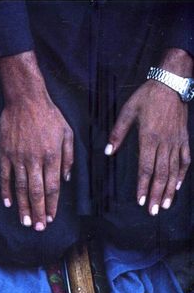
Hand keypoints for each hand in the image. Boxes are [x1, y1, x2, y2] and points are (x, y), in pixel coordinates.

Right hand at [0, 51, 72, 230]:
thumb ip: (69, 157)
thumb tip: (66, 179)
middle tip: (39, 228)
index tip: (51, 218)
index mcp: (52, 156)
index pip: (53, 187)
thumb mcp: (68, 133)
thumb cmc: (49, 115)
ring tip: (26, 222)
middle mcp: (35, 160)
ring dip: (23, 207)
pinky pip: (5, 176)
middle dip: (38, 212)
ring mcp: (18, 158)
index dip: (52, 205)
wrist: (25, 99)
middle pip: (36, 192)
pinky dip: (6, 191)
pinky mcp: (5, 153)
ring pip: (21, 188)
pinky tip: (8, 204)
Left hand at [106, 49, 191, 215]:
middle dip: (156, 194)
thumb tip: (107, 151)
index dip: (143, 186)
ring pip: (174, 170)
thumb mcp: (128, 111)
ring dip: (169, 189)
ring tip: (164, 205)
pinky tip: (178, 186)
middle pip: (160, 174)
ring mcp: (176, 141)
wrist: (172, 81)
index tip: (140, 201)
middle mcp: (164, 143)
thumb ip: (117, 133)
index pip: (145, 168)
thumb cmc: (147, 96)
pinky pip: (185, 159)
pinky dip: (182, 174)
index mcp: (149, 138)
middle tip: (152, 211)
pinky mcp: (184, 138)